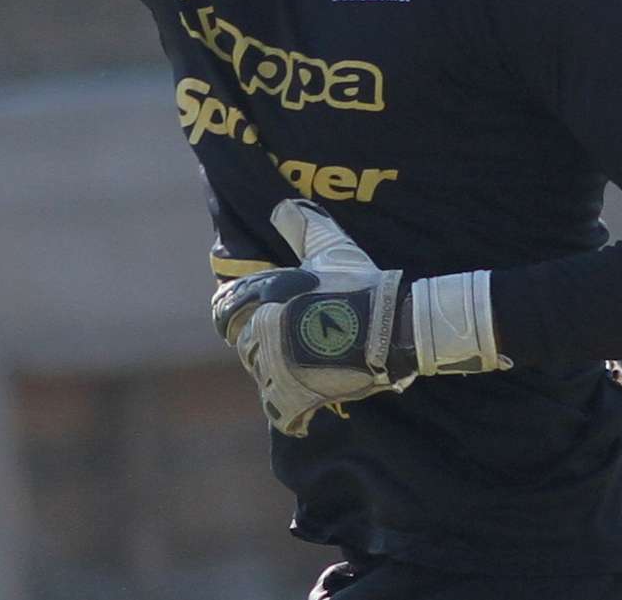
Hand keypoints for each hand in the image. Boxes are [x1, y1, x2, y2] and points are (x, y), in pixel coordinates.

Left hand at [211, 199, 406, 434]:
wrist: (393, 327)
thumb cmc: (363, 285)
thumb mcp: (331, 249)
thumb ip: (303, 226)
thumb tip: (279, 207)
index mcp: (267, 293)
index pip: (228, 306)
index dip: (230, 315)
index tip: (233, 323)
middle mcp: (264, 327)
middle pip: (243, 344)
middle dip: (257, 346)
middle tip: (279, 349)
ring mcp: (277, 363)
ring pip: (260, 376)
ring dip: (274, 377)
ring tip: (297, 373)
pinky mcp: (294, 393)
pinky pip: (278, 411)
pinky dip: (287, 413)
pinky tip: (299, 413)